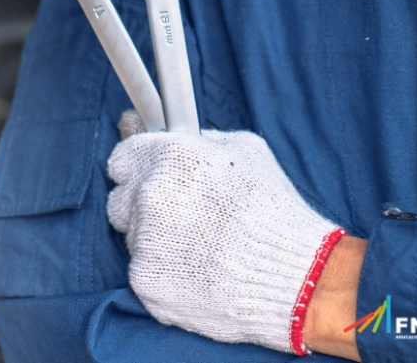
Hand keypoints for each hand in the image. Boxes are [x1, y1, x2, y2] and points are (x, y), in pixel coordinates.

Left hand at [107, 111, 345, 354]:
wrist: (295, 278)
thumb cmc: (274, 212)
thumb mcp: (247, 151)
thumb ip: (200, 141)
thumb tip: (174, 135)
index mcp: (171, 157)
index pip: (122, 160)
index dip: (136, 170)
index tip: (146, 179)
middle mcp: (151, 195)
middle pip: (121, 200)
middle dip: (144, 207)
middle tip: (183, 219)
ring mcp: (144, 240)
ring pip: (132, 237)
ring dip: (155, 241)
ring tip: (200, 248)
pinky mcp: (145, 280)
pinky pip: (142, 270)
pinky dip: (162, 273)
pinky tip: (197, 272)